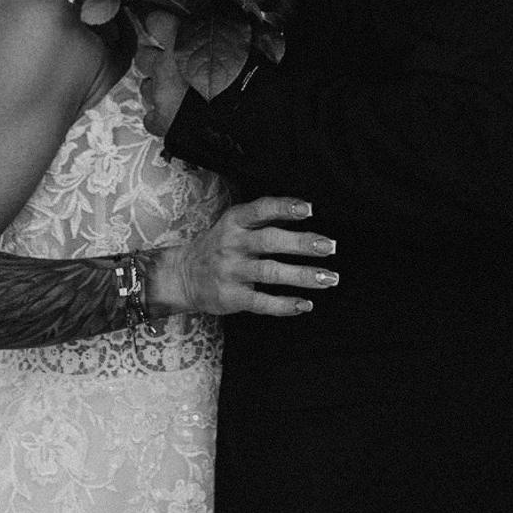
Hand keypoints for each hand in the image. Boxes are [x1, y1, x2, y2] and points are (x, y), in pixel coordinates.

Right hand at [150, 198, 335, 317]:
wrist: (183, 275)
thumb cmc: (218, 246)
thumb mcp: (233, 225)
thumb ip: (263, 219)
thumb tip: (305, 214)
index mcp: (234, 222)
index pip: (261, 210)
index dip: (285, 208)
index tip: (309, 209)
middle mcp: (232, 244)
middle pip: (270, 241)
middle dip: (302, 243)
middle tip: (329, 246)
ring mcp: (231, 271)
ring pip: (271, 272)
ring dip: (302, 275)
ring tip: (328, 278)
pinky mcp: (232, 296)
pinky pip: (262, 302)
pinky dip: (285, 304)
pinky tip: (304, 304)